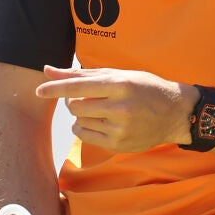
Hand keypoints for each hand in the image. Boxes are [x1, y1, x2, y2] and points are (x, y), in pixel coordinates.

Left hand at [35, 65, 195, 152]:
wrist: (175, 113)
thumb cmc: (146, 88)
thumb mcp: (120, 75)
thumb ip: (83, 74)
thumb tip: (48, 71)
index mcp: (121, 84)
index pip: (79, 86)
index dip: (56, 88)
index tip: (39, 91)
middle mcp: (120, 107)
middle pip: (76, 106)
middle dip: (74, 101)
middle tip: (86, 97)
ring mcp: (119, 127)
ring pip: (79, 121)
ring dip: (81, 115)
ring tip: (99, 109)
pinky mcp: (118, 143)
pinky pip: (85, 136)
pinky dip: (85, 127)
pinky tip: (100, 121)